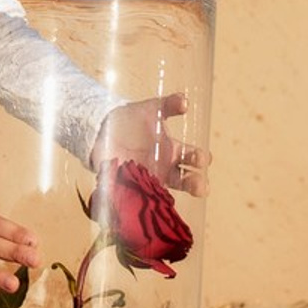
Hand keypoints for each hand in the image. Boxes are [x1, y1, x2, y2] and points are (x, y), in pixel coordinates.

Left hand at [92, 91, 208, 196]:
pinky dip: (152, 201)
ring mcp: (151, 179)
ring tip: (187, 198)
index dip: (201, 160)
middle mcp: (166, 168)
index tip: (203, 160)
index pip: (194, 159)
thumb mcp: (151, 109)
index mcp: (173, 150)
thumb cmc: (132, 119)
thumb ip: (168, 104)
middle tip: (201, 187)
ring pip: (170, 192)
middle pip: (187, 180)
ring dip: (179, 196)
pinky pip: (145, 197)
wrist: (104, 129)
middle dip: (196, 183)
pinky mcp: (134, 186)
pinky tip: (158, 205)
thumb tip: (185, 102)